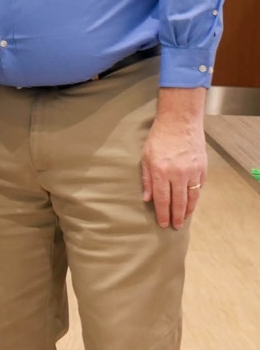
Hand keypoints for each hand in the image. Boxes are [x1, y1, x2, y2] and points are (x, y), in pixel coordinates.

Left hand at [141, 88, 207, 228]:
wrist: (180, 122)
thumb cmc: (159, 137)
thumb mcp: (146, 156)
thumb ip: (146, 179)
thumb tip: (146, 198)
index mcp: (161, 171)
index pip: (161, 199)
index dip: (162, 213)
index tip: (163, 223)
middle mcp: (177, 174)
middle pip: (178, 202)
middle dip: (176, 217)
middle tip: (175, 227)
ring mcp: (192, 172)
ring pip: (191, 197)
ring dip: (187, 210)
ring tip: (183, 219)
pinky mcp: (202, 168)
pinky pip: (199, 188)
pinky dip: (195, 197)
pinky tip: (191, 203)